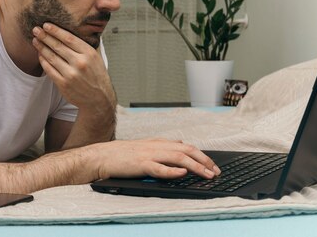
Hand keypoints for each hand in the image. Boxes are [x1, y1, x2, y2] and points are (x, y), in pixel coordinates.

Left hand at [31, 22, 115, 111]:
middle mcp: (80, 63)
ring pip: (51, 57)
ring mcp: (71, 74)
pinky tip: (40, 54)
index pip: (69, 38)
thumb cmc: (97, 76)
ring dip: (41, 47)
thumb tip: (77, 29)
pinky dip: (43, 61)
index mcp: (89, 54)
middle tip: (36, 29)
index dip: (56, 31)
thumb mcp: (97, 58)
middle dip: (45, 36)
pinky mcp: (63, 84)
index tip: (46, 25)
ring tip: (35, 40)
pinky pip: (49, 69)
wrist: (99, 98)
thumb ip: (86, 45)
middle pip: (58, 46)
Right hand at [92, 138, 221, 179]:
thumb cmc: (120, 155)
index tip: (212, 164)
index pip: (185, 146)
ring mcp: (148, 155)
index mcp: (157, 142)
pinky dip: (172, 171)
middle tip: (216, 171)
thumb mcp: (144, 147)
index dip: (201, 155)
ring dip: (195, 166)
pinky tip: (182, 173)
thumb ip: (162, 147)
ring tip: (207, 174)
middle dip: (203, 160)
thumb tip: (180, 145)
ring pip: (177, 158)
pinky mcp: (140, 165)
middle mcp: (155, 146)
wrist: (101, 156)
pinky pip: (159, 168)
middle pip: (185, 150)